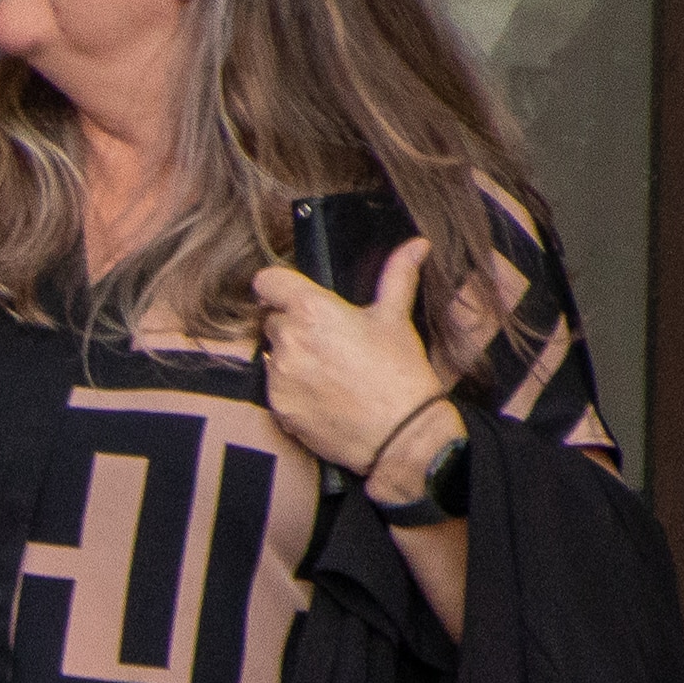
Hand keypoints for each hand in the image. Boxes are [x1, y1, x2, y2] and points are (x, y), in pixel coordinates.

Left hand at [252, 239, 462, 501]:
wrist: (400, 437)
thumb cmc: (400, 375)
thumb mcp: (396, 319)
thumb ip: (398, 276)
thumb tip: (416, 245)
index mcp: (311, 310)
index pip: (267, 282)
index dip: (277, 286)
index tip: (290, 294)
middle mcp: (287, 341)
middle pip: (272, 321)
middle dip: (292, 325)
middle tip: (327, 340)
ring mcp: (279, 378)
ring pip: (272, 356)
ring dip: (291, 358)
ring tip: (328, 371)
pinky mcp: (278, 409)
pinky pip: (275, 389)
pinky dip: (292, 389)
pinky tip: (323, 396)